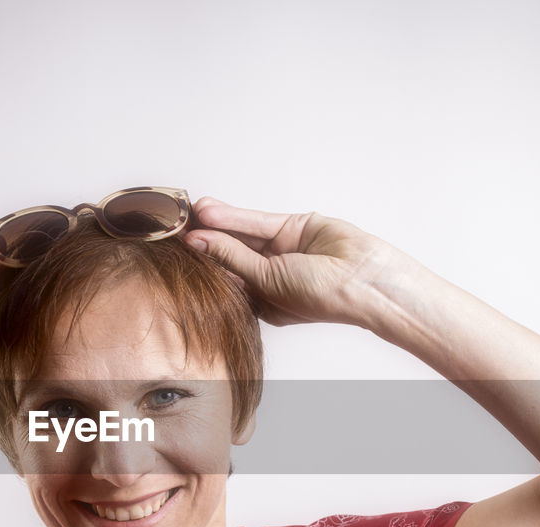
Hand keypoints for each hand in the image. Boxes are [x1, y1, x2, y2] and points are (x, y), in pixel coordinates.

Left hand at [182, 198, 406, 326]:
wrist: (365, 281)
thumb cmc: (322, 296)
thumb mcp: (268, 280)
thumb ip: (233, 257)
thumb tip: (199, 241)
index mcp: (264, 302)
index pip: (226, 280)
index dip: (202, 265)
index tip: (175, 252)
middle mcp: (271, 277)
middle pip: (230, 254)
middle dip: (205, 240)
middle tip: (175, 226)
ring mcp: (282, 252)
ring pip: (242, 235)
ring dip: (217, 223)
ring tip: (190, 213)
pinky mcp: (293, 228)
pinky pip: (258, 222)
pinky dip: (234, 216)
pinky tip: (210, 211)